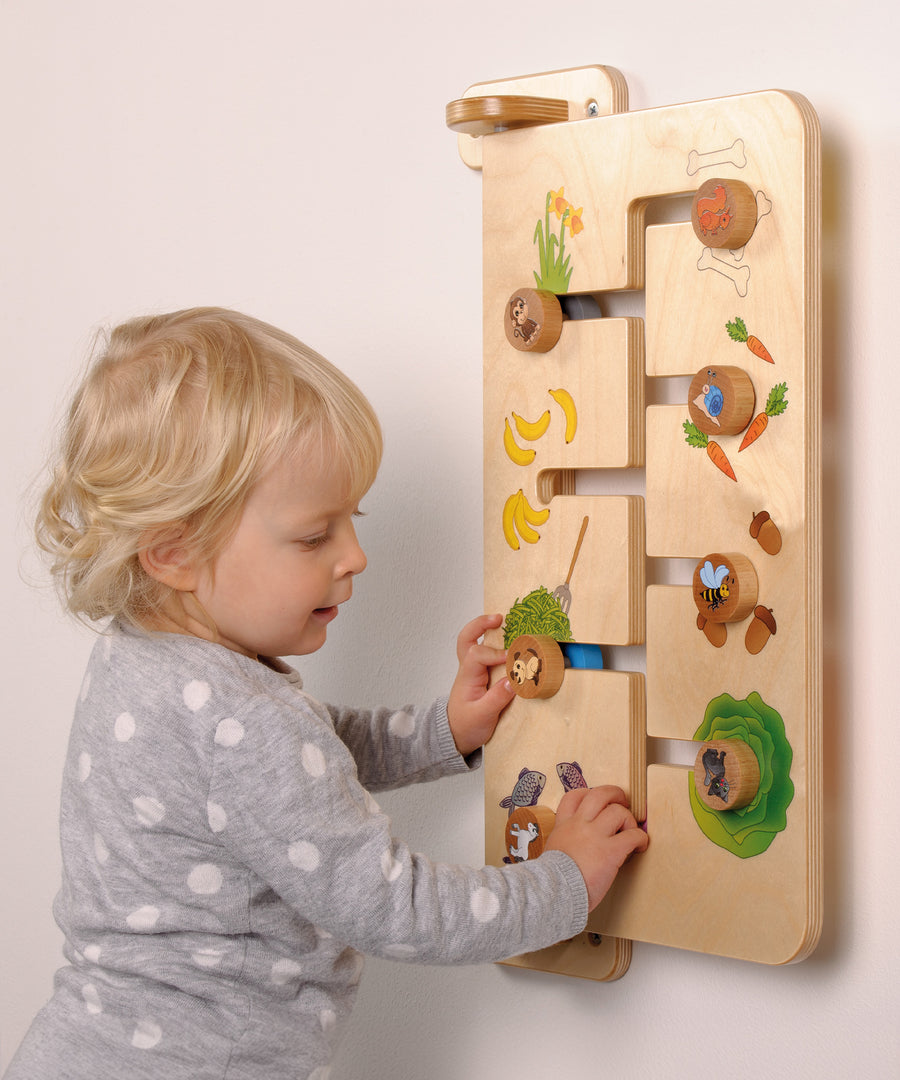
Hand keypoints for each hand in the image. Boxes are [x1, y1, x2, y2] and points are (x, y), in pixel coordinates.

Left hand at [446, 614, 515, 757]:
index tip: (512, 659)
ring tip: (504, 621)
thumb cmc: (466, 725)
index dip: (495, 653)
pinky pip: (486, 653)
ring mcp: (474, 671)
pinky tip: (508, 640)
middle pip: (467, 639)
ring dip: (487, 629)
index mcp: (467, 677)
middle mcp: (469, 669)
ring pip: (474, 642)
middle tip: (499, 618)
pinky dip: (495, 643)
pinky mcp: (482, 675)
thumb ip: (497, 698)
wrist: (456, 735)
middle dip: (480, 624)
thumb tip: (514, 680)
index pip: (477, 655)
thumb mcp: (482, 716)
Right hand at [544, 786, 648, 910]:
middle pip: (599, 794)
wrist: (552, 892)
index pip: (574, 796)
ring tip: (630, 831)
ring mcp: (595, 836)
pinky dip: (640, 838)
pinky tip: (640, 845)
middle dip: (615, 793)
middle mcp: (580, 824)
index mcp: (564, 825)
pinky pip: (632, 836)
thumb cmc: (552, 879)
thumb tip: (576, 847)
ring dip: (629, 819)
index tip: (597, 801)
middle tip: (622, 801)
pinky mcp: (610, 851)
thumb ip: (566, 841)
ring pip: (618, 811)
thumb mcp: (553, 849)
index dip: (588, 793)